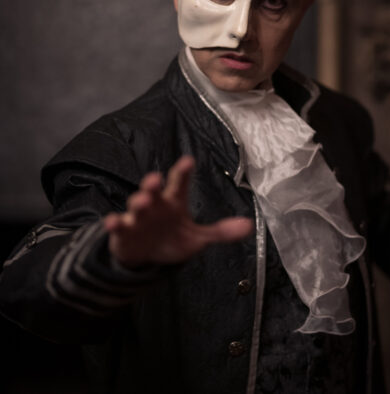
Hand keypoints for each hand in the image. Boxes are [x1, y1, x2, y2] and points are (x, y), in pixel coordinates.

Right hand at [104, 156, 252, 267]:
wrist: (148, 255)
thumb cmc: (173, 237)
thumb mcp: (198, 236)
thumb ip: (221, 231)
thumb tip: (250, 226)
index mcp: (174, 202)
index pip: (180, 184)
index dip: (183, 173)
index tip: (188, 161)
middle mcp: (155, 205)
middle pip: (154, 190)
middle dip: (153, 183)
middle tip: (156, 178)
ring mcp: (138, 217)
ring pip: (136, 205)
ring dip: (137, 201)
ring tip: (141, 200)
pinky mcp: (124, 232)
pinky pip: (118, 226)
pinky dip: (115, 224)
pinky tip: (114, 222)